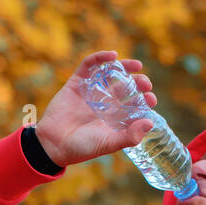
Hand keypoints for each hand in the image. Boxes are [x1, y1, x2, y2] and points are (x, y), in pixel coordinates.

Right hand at [35, 49, 157, 167]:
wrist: (53, 145)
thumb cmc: (82, 148)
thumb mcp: (108, 144)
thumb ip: (129, 136)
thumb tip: (150, 123)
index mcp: (114, 117)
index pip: (134, 104)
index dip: (145, 99)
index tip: (151, 99)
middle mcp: (105, 102)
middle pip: (126, 86)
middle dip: (138, 83)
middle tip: (145, 84)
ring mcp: (91, 91)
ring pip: (111, 73)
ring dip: (125, 67)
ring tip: (136, 66)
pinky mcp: (77, 83)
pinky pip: (89, 66)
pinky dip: (100, 58)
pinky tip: (112, 56)